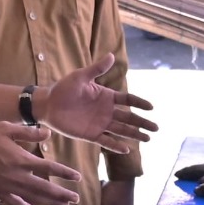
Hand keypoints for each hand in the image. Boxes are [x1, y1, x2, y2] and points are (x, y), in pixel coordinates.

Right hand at [0, 121, 81, 204]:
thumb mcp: (6, 128)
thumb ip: (28, 133)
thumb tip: (48, 133)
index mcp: (22, 159)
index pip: (49, 168)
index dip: (65, 173)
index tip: (77, 178)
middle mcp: (19, 176)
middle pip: (46, 188)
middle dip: (62, 194)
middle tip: (76, 199)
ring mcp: (9, 187)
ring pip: (35, 198)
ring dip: (51, 203)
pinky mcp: (0, 193)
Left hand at [38, 53, 156, 152]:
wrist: (47, 104)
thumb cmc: (63, 88)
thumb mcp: (81, 76)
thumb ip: (97, 68)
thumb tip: (112, 55)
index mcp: (106, 96)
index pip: (127, 100)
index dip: (139, 103)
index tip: (151, 107)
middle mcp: (106, 111)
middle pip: (129, 118)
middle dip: (142, 123)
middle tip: (156, 128)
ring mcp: (99, 124)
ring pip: (121, 130)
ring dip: (134, 135)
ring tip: (148, 139)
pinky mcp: (90, 134)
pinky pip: (106, 141)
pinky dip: (116, 145)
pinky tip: (126, 150)